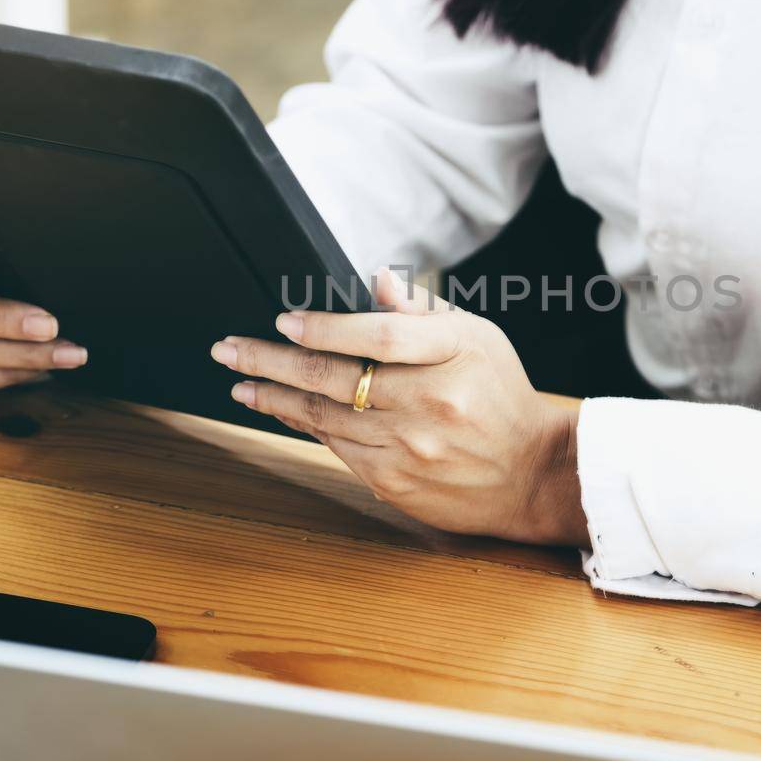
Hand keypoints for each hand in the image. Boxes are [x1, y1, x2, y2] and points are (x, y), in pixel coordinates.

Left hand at [210, 269, 587, 546]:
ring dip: (274, 396)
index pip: (378, 337)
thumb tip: (378, 278)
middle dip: (270, 360)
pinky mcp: (395, 482)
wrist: (532, 473)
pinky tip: (279, 408)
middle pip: (335, 378)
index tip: (285, 321)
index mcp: (454, 356)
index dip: (325, 328)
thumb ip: (422, 310)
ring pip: (324, 417)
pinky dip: (302, 425)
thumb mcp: (478, 338)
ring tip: (240, 379)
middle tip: (229, 348)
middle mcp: (430, 403)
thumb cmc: (501, 396)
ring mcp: (410, 448)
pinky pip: (335, 447)